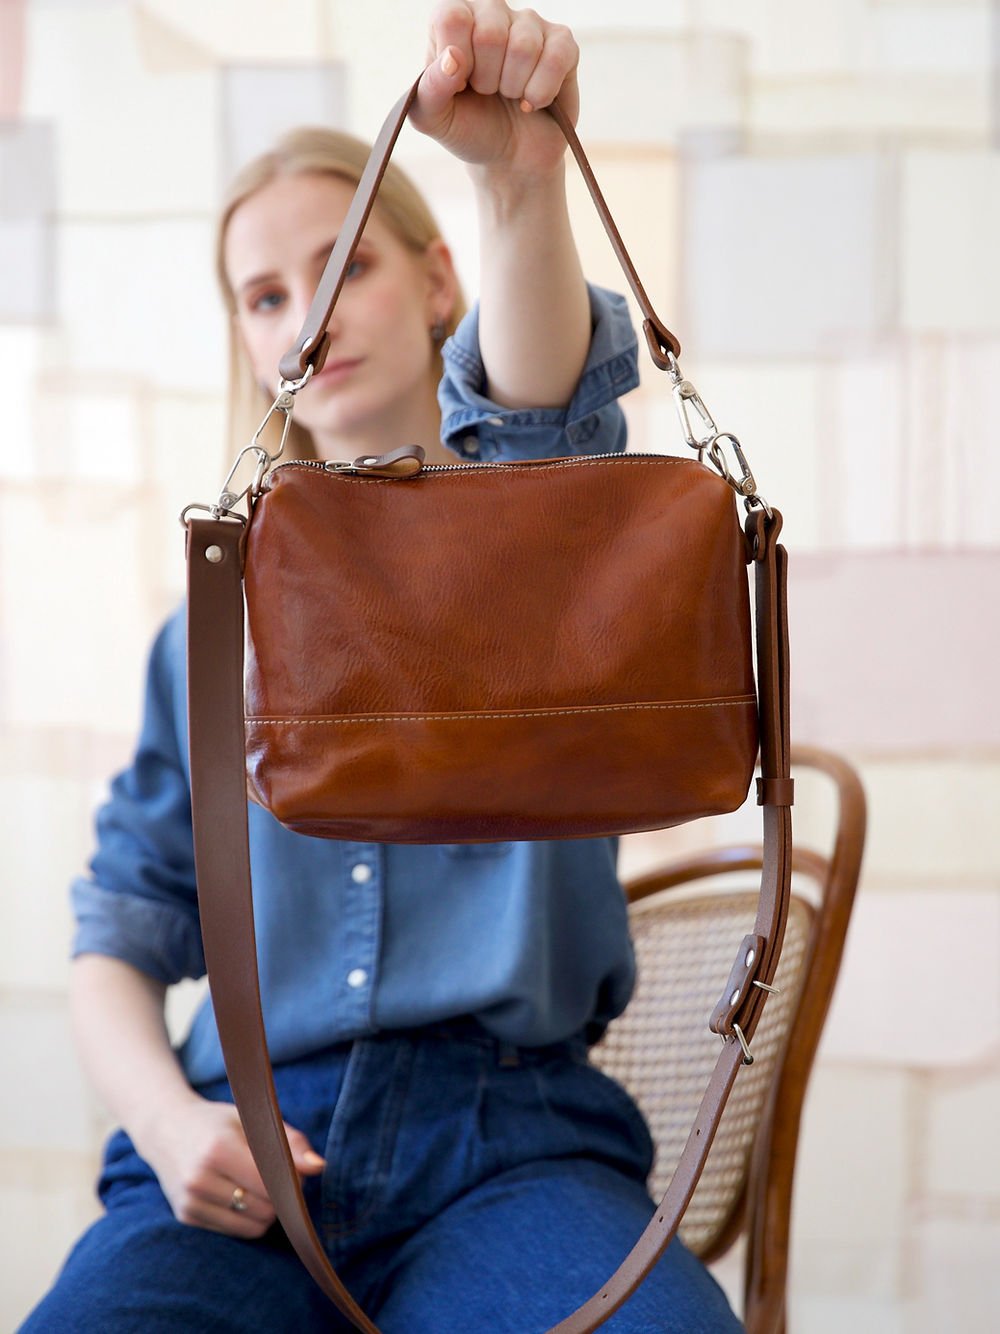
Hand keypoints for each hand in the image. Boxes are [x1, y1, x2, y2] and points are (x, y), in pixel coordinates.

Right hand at [142, 1097, 324, 1238]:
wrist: (165, 1127)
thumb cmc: (216, 1121)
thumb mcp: (252, 1118)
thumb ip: (290, 1141)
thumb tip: (320, 1166)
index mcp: (218, 1148)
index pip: (271, 1183)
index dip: (292, 1180)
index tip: (296, 1170)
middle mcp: (200, 1178)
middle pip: (265, 1209)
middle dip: (280, 1197)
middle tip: (277, 1177)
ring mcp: (190, 1201)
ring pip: (252, 1225)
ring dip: (265, 1211)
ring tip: (258, 1185)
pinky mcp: (186, 1216)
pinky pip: (234, 1230)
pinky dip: (246, 1217)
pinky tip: (238, 1194)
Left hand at [412, 0, 579, 176]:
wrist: (508, 159)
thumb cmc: (469, 129)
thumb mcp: (434, 119)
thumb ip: (429, 90)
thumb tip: (453, 59)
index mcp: (453, 18)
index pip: (453, 18)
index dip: (459, 62)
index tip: (461, 84)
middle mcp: (491, 11)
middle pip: (490, 33)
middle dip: (487, 80)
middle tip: (487, 92)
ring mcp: (529, 24)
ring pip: (523, 47)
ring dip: (514, 88)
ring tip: (510, 96)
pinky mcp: (562, 44)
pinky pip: (556, 58)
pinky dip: (541, 92)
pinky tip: (533, 100)